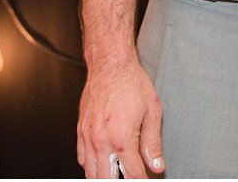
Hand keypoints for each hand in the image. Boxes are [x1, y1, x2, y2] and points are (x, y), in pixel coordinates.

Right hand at [76, 57, 164, 178]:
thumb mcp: (152, 113)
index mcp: (122, 138)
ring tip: (117, 175)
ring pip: (90, 173)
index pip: (133, 174)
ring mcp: (88, 137)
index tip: (147, 179)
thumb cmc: (131, 84)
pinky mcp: (80, 132)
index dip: (142, 180)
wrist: (110, 66)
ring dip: (104, 178)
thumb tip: (157, 164)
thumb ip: (153, 143)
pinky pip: (81, 159)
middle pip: (107, 179)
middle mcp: (101, 141)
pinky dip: (91, 167)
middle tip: (132, 177)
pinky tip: (102, 165)